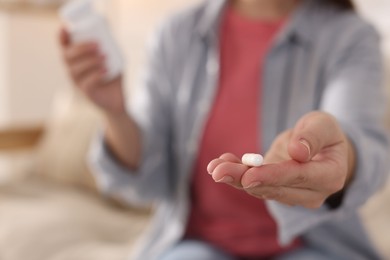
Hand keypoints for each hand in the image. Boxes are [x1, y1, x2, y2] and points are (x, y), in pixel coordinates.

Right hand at [59, 27, 124, 113]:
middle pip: (67, 57)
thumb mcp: (112, 58)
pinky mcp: (87, 93)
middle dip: (81, 48)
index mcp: (76, 60)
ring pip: (75, 70)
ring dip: (90, 61)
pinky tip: (105, 71)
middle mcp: (73, 71)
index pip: (64, 48)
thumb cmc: (112, 75)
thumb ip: (109, 46)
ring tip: (104, 58)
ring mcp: (78, 83)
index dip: (61, 38)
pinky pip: (86, 83)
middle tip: (97, 45)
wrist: (117, 98)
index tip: (66, 28)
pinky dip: (96, 75)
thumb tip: (108, 29)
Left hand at [207, 111, 355, 208]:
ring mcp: (292, 195)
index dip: (273, 176)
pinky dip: (237, 173)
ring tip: (214, 167)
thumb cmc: (324, 133)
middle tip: (218, 172)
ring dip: (235, 177)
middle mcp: (311, 193)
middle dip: (244, 179)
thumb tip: (297, 152)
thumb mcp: (324, 124)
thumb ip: (314, 136)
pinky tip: (220, 163)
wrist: (320, 148)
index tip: (249, 175)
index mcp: (330, 176)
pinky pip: (254, 184)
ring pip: (260, 188)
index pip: (299, 177)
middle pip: (274, 188)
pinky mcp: (275, 189)